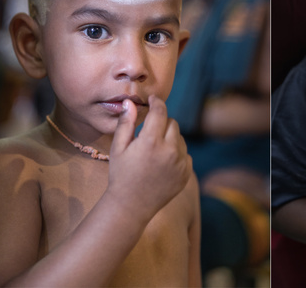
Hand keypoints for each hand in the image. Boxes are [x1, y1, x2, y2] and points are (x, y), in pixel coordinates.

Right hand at [105, 97, 191, 221]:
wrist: (131, 205)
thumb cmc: (121, 174)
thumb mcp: (118, 147)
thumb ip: (126, 123)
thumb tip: (131, 102)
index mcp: (150, 142)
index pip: (160, 111)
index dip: (156, 102)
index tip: (153, 99)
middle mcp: (169, 151)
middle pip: (172, 123)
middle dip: (161, 123)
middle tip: (149, 132)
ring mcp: (180, 163)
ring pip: (179, 138)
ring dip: (169, 138)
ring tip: (154, 151)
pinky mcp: (186, 173)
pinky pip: (185, 153)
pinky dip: (176, 153)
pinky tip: (162, 163)